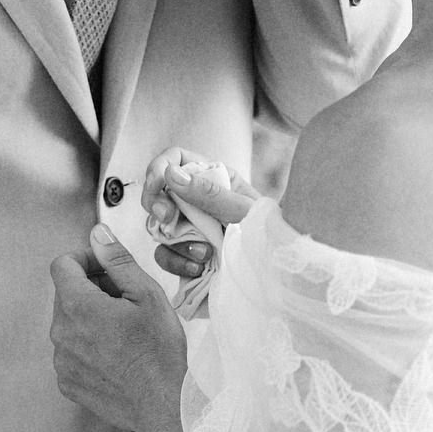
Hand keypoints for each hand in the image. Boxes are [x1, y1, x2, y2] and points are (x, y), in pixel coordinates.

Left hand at [50, 224, 187, 431]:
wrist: (164, 405)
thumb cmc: (160, 351)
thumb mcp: (147, 295)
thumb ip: (117, 261)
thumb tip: (98, 236)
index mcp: (78, 306)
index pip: (62, 265)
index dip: (85, 259)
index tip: (106, 268)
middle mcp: (61, 333)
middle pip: (65, 294)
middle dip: (91, 289)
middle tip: (125, 300)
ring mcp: (61, 361)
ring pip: (68, 324)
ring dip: (89, 319)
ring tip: (124, 331)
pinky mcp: (67, 383)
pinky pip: (70, 353)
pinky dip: (88, 347)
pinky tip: (116, 354)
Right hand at [141, 147, 261, 280]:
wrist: (276, 271)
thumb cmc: (270, 235)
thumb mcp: (243, 211)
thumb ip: (209, 193)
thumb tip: (171, 173)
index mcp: (214, 179)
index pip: (176, 159)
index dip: (159, 168)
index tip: (156, 185)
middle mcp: (197, 201)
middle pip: (158, 192)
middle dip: (156, 204)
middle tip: (166, 218)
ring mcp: (189, 228)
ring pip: (158, 226)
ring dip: (174, 241)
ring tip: (203, 253)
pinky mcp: (186, 254)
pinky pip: (164, 255)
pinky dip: (176, 262)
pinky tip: (197, 267)